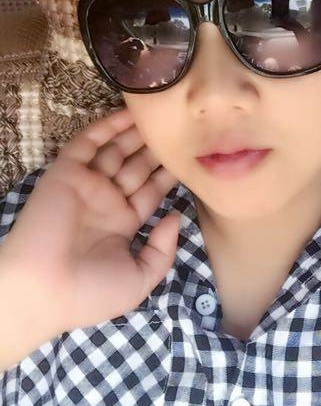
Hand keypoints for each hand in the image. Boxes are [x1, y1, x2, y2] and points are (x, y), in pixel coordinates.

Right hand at [0, 107, 180, 334]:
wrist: (44, 290)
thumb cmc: (90, 293)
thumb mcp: (140, 279)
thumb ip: (163, 249)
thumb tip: (176, 215)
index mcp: (123, 224)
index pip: (151, 191)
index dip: (170, 174)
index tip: (192, 156)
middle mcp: (107, 200)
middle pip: (137, 167)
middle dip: (156, 149)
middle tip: (180, 128)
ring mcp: (87, 185)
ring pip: (116, 151)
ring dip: (136, 133)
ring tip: (160, 112)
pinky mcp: (67, 173)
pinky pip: (88, 143)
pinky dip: (106, 127)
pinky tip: (129, 113)